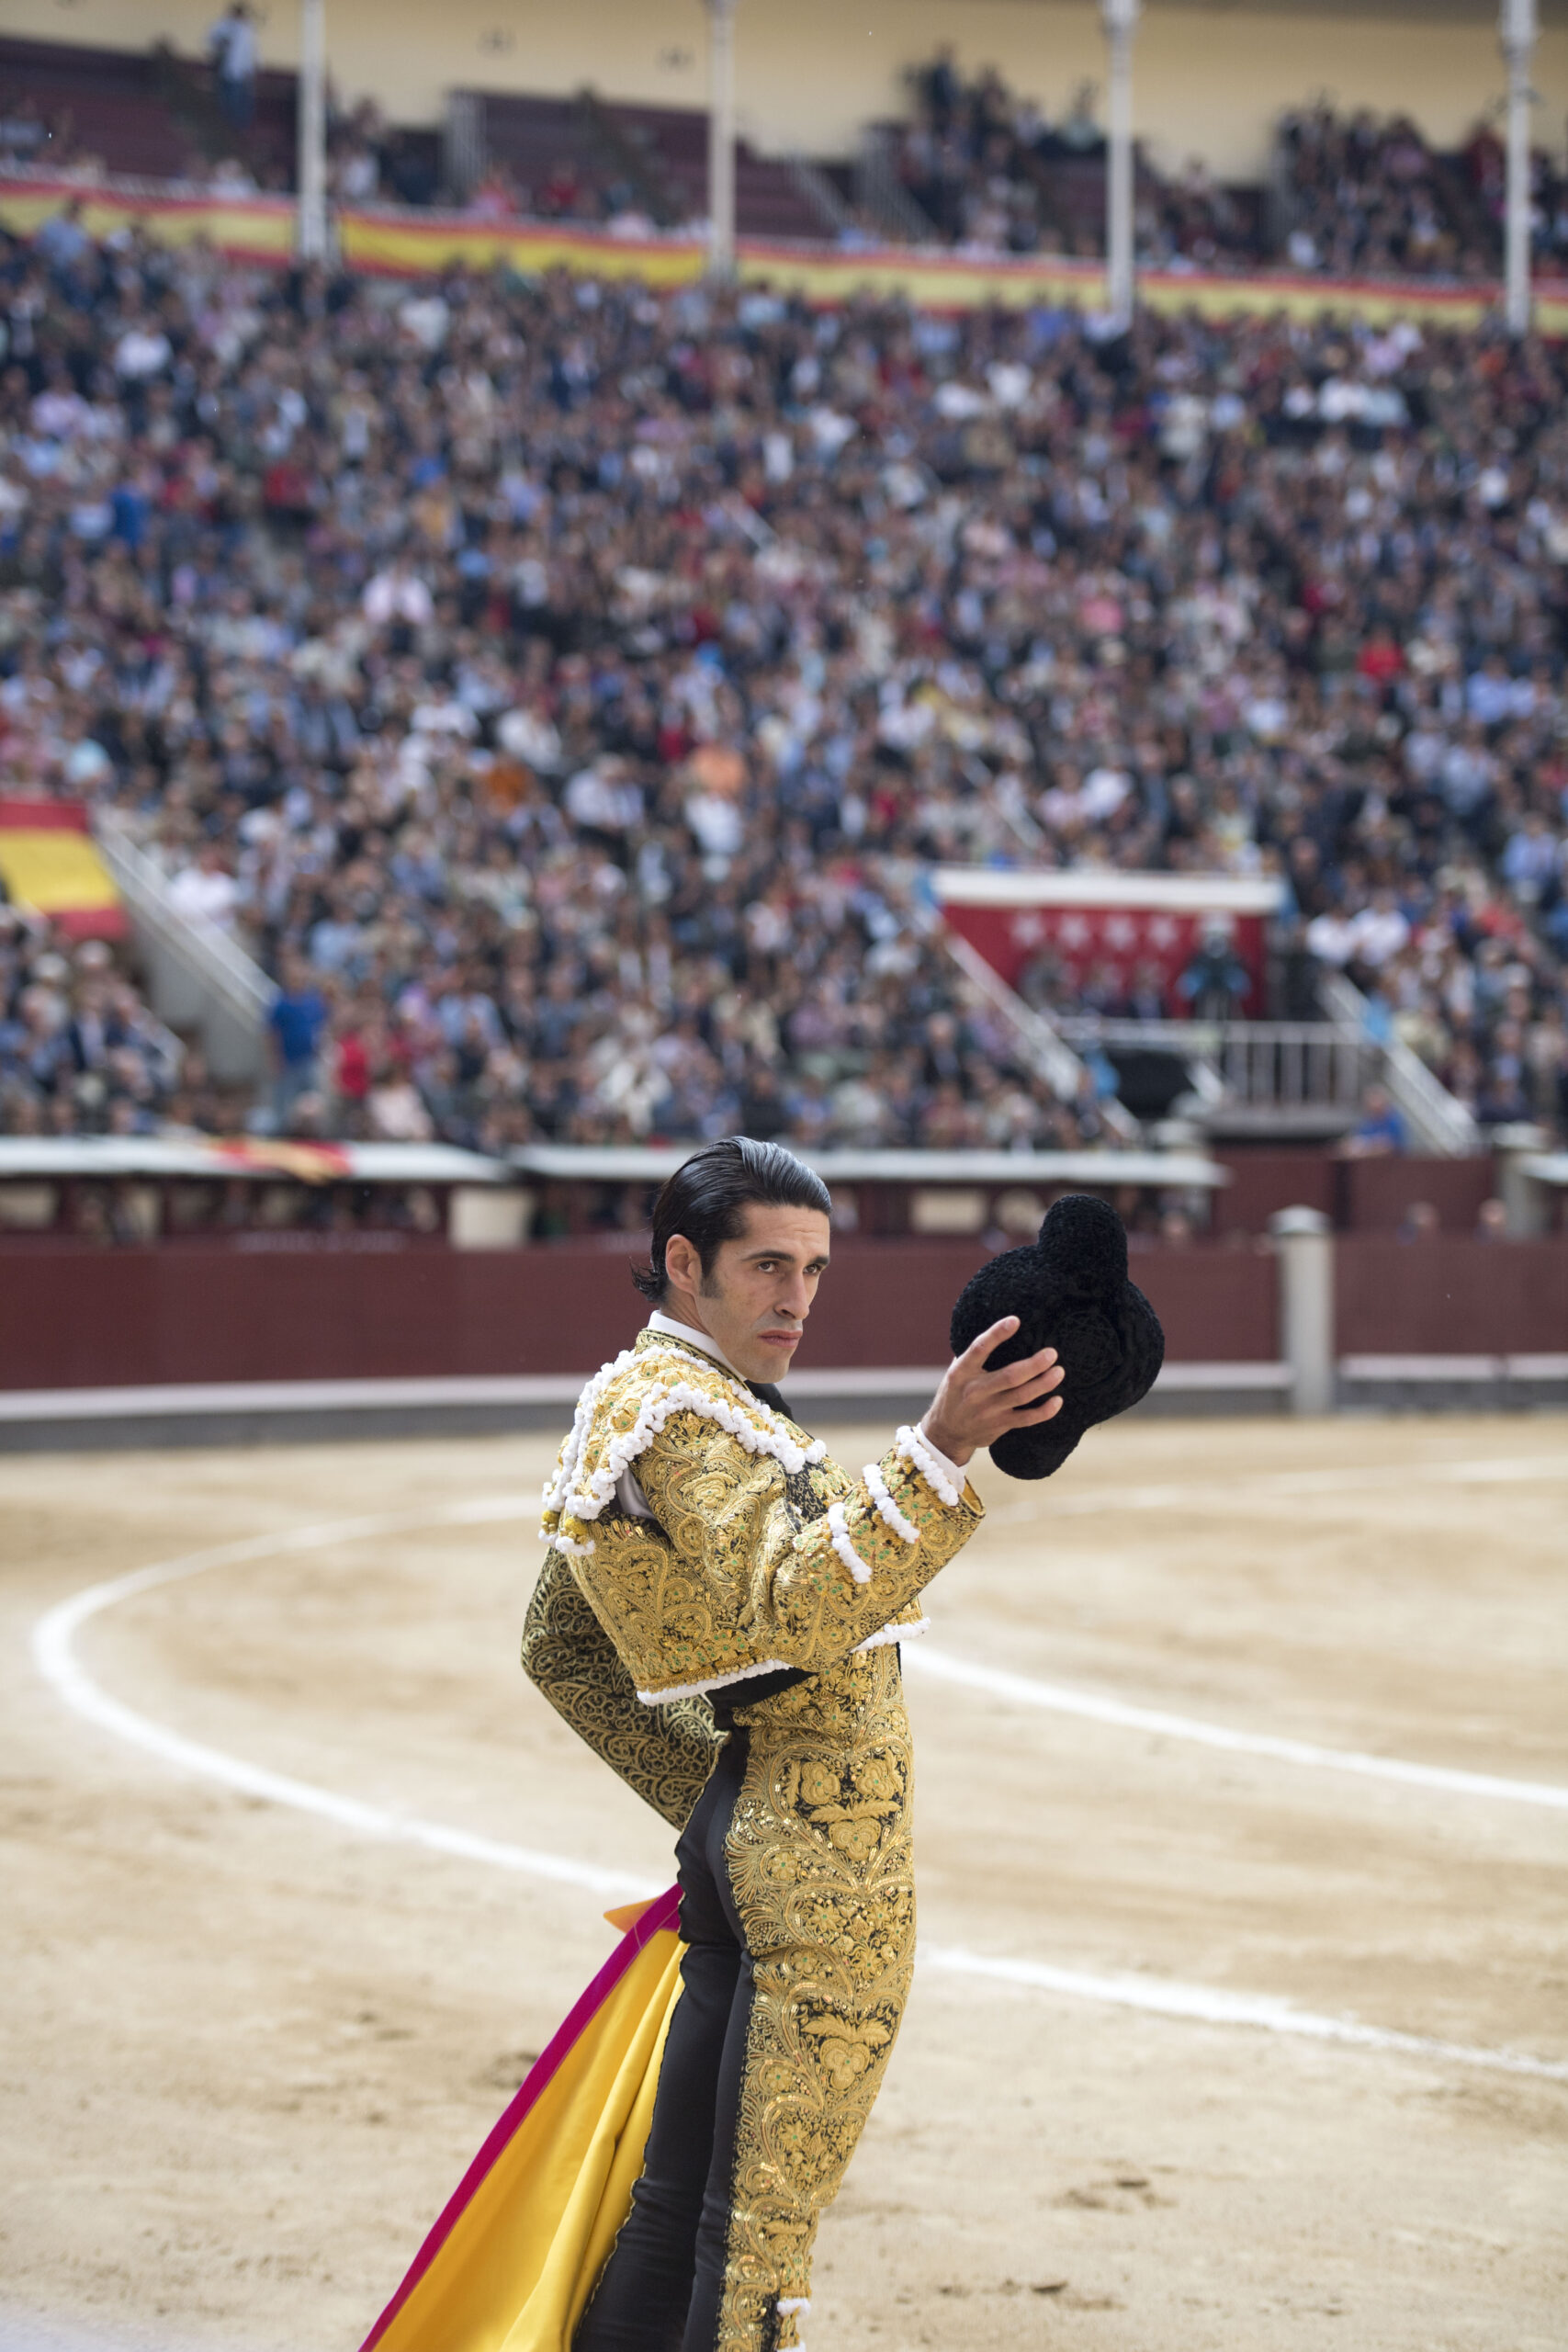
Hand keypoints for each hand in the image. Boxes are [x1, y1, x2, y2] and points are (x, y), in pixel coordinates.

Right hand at [920, 1318, 1064, 1467]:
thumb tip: (998, 1329)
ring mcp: (988, 1410)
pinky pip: (1027, 1419)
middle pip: (1010, 1376)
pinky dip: (1045, 1411)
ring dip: (1044, 1384)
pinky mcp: (999, 1425)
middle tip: (1052, 1353)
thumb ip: (973, 1355)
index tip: (1015, 1321)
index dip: (997, 1334)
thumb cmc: (956, 1393)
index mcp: (962, 1371)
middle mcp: (975, 1391)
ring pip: (1022, 1396)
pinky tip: (1058, 1401)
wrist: (947, 1432)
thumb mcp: (956, 1372)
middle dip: (1034, 1364)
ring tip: (1059, 1371)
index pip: (979, 1349)